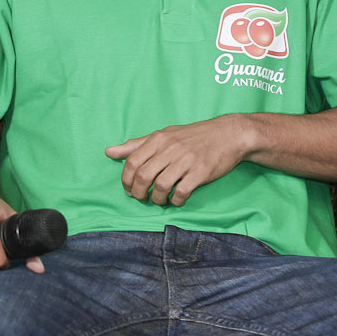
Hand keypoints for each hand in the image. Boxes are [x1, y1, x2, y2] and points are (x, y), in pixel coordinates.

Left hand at [106, 115, 251, 206]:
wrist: (228, 134)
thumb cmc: (192, 136)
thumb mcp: (163, 135)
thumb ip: (136, 145)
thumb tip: (108, 152)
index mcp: (158, 139)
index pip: (132, 162)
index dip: (126, 180)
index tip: (129, 189)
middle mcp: (170, 149)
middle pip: (143, 176)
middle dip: (138, 193)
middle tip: (142, 198)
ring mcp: (186, 160)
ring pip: (161, 186)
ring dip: (157, 199)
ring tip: (160, 200)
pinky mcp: (201, 172)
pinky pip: (182, 192)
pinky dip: (176, 201)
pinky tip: (177, 200)